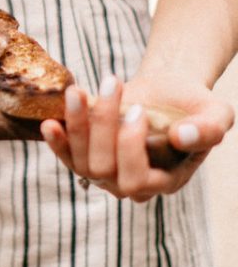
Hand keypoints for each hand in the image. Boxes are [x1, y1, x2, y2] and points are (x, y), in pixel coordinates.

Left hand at [40, 73, 233, 201]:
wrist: (168, 92)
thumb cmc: (193, 105)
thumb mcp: (216, 113)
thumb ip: (208, 129)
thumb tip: (180, 136)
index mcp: (166, 180)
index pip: (136, 181)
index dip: (130, 148)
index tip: (138, 110)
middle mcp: (132, 183)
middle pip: (103, 169)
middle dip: (102, 125)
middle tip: (114, 83)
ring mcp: (107, 172)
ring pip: (81, 163)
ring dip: (76, 125)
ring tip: (77, 91)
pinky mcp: (87, 155)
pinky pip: (67, 157)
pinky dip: (57, 141)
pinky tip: (50, 123)